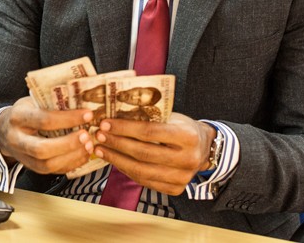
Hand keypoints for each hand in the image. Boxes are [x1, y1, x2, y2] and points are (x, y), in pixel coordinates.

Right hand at [0, 96, 94, 174]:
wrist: (3, 130)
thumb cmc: (25, 111)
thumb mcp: (33, 100)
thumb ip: (52, 102)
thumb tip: (83, 100)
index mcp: (18, 117)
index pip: (44, 120)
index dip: (68, 119)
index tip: (87, 115)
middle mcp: (16, 139)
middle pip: (42, 149)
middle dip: (68, 144)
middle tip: (86, 135)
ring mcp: (22, 156)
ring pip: (46, 165)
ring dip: (71, 157)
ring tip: (88, 146)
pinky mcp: (30, 167)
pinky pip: (51, 172)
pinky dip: (70, 164)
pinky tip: (83, 155)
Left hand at [94, 112, 215, 194]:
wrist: (205, 148)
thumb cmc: (183, 128)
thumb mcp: (172, 116)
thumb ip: (150, 117)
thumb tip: (115, 114)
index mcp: (188, 136)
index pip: (150, 132)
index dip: (125, 128)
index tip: (106, 123)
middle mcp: (187, 159)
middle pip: (143, 153)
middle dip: (116, 143)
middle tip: (98, 135)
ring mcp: (182, 177)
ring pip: (141, 171)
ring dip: (116, 159)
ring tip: (100, 149)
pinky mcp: (175, 189)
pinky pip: (144, 181)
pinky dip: (126, 170)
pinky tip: (114, 160)